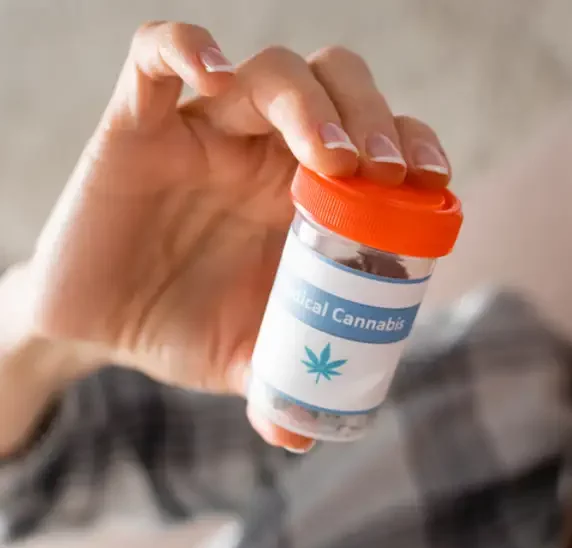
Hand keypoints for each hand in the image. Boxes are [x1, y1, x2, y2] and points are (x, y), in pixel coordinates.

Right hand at [23, 22, 450, 449]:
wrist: (102, 330)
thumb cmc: (185, 332)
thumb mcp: (244, 360)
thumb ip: (279, 385)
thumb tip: (301, 437)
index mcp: (303, 197)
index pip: (373, 141)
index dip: (411, 142)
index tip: (432, 177)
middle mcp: (263, 154)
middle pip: (334, 89)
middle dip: (369, 117)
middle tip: (382, 170)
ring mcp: (204, 134)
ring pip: (267, 71)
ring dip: (308, 102)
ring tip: (330, 158)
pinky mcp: (136, 129)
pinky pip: (155, 59)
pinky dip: (186, 49)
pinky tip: (215, 75)